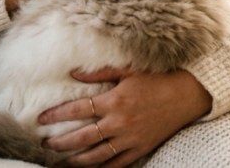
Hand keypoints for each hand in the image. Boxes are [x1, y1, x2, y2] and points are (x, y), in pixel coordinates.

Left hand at [39, 68, 211, 167]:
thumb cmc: (158, 79)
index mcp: (115, 101)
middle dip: (61, 142)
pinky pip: (118, 164)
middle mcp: (120, 123)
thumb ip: (100, 72)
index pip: (77, 110)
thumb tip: (74, 73)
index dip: (56, 115)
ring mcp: (131, 139)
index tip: (41, 118)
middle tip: (45, 144)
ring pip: (98, 155)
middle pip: (83, 137)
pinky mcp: (142, 148)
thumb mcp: (128, 70)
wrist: (188, 94)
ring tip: (62, 161)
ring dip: (77, 159)